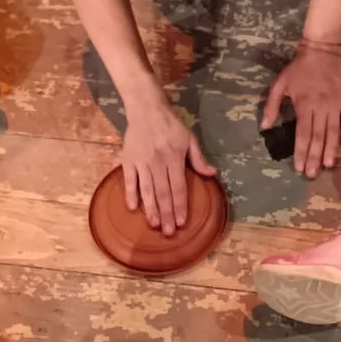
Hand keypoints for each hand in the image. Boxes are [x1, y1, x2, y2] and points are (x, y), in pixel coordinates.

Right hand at [120, 105, 216, 235]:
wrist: (146, 109)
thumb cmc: (171, 125)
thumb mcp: (189, 139)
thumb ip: (198, 158)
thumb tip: (212, 174)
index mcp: (174, 158)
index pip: (179, 187)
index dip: (180, 206)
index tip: (182, 222)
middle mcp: (158, 163)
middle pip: (163, 193)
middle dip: (166, 214)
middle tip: (168, 232)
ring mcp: (142, 162)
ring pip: (147, 190)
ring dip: (150, 209)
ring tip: (153, 224)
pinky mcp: (128, 160)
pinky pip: (129, 180)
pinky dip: (130, 194)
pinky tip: (133, 208)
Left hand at [261, 43, 340, 178]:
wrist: (321, 51)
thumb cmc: (298, 69)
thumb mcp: (279, 84)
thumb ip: (271, 106)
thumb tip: (264, 127)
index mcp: (304, 105)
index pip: (302, 134)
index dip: (301, 152)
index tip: (299, 167)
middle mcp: (321, 108)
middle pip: (318, 137)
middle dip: (314, 157)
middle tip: (312, 174)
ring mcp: (336, 105)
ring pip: (333, 132)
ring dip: (330, 150)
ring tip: (327, 166)